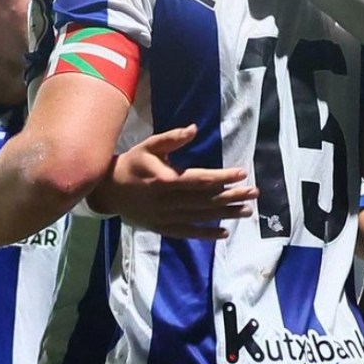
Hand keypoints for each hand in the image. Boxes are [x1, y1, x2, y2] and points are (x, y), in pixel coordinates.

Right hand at [89, 125, 257, 237]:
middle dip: (232, 196)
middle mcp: (168, 201)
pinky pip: (188, 233)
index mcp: (165, 180)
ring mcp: (166, 217)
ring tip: (247, 210)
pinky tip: (223, 232)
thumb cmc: (132, 164)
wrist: (108, 190)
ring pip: (201, 217)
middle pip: (206, 200)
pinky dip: (206, 234)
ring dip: (225, 214)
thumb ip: (172, 139)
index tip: (242, 173)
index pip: (200, 180)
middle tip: (254, 192)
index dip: (223, 177)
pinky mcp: (163, 228)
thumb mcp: (149, 146)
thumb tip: (194, 129)